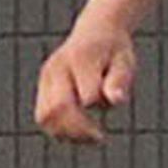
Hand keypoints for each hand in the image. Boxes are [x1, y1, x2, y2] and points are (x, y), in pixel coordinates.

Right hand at [34, 29, 136, 144]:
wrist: (95, 30)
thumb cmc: (114, 50)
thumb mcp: (124, 61)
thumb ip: (119, 80)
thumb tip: (116, 100)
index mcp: (80, 58)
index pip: (87, 95)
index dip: (101, 105)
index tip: (113, 104)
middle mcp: (57, 68)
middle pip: (57, 109)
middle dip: (79, 129)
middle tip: (100, 136)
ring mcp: (46, 77)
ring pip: (45, 116)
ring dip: (67, 133)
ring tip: (89, 136)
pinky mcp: (43, 87)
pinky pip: (44, 116)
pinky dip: (60, 130)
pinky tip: (79, 131)